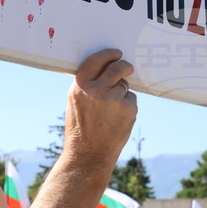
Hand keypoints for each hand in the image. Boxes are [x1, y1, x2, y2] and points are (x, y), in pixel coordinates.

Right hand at [60, 49, 136, 173]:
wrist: (88, 154)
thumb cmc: (80, 128)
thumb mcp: (75, 102)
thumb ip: (88, 85)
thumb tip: (106, 69)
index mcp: (80, 86)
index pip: (96, 60)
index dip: (108, 54)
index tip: (116, 53)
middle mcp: (97, 90)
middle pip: (117, 68)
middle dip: (124, 66)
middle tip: (127, 67)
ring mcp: (114, 99)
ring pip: (124, 86)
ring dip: (121, 92)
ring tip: (110, 111)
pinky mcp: (129, 109)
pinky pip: (131, 100)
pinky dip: (127, 106)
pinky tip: (117, 119)